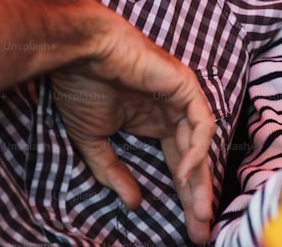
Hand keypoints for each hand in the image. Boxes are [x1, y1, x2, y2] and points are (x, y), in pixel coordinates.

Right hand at [51, 3, 215, 243]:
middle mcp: (173, 113)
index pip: (178, 165)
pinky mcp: (185, 86)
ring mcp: (182, 99)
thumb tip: (134, 203)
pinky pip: (200, 122)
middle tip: (201, 231)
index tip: (189, 228)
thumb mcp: (94, 141)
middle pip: (195, 160)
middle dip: (199, 196)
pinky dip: (197, 147)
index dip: (184, 195)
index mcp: (156, 123)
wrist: (79, 53)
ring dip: (202, 179)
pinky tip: (186, 171)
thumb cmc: (83, 87)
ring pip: (202, 145)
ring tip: (199, 211)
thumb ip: (113, 171)